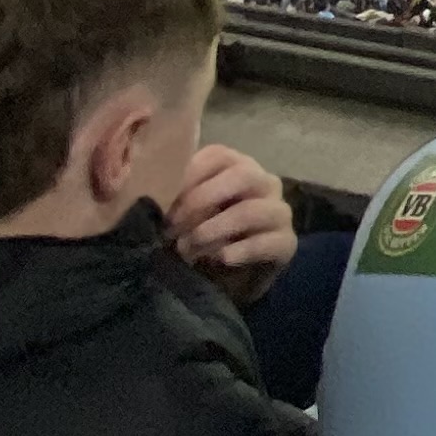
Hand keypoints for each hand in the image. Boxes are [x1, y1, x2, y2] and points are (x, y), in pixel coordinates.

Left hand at [168, 145, 296, 302]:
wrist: (229, 281)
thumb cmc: (202, 239)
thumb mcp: (185, 215)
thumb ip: (175, 200)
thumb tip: (148, 194)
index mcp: (237, 167)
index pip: (218, 155)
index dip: (188, 175)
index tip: (161, 202)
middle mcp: (263, 183)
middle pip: (242, 175)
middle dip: (202, 199)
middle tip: (172, 226)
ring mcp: (278, 212)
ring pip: (252, 210)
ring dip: (214, 230)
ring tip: (188, 249)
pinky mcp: (287, 242)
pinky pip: (268, 242)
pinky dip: (240, 251)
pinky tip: (220, 259)